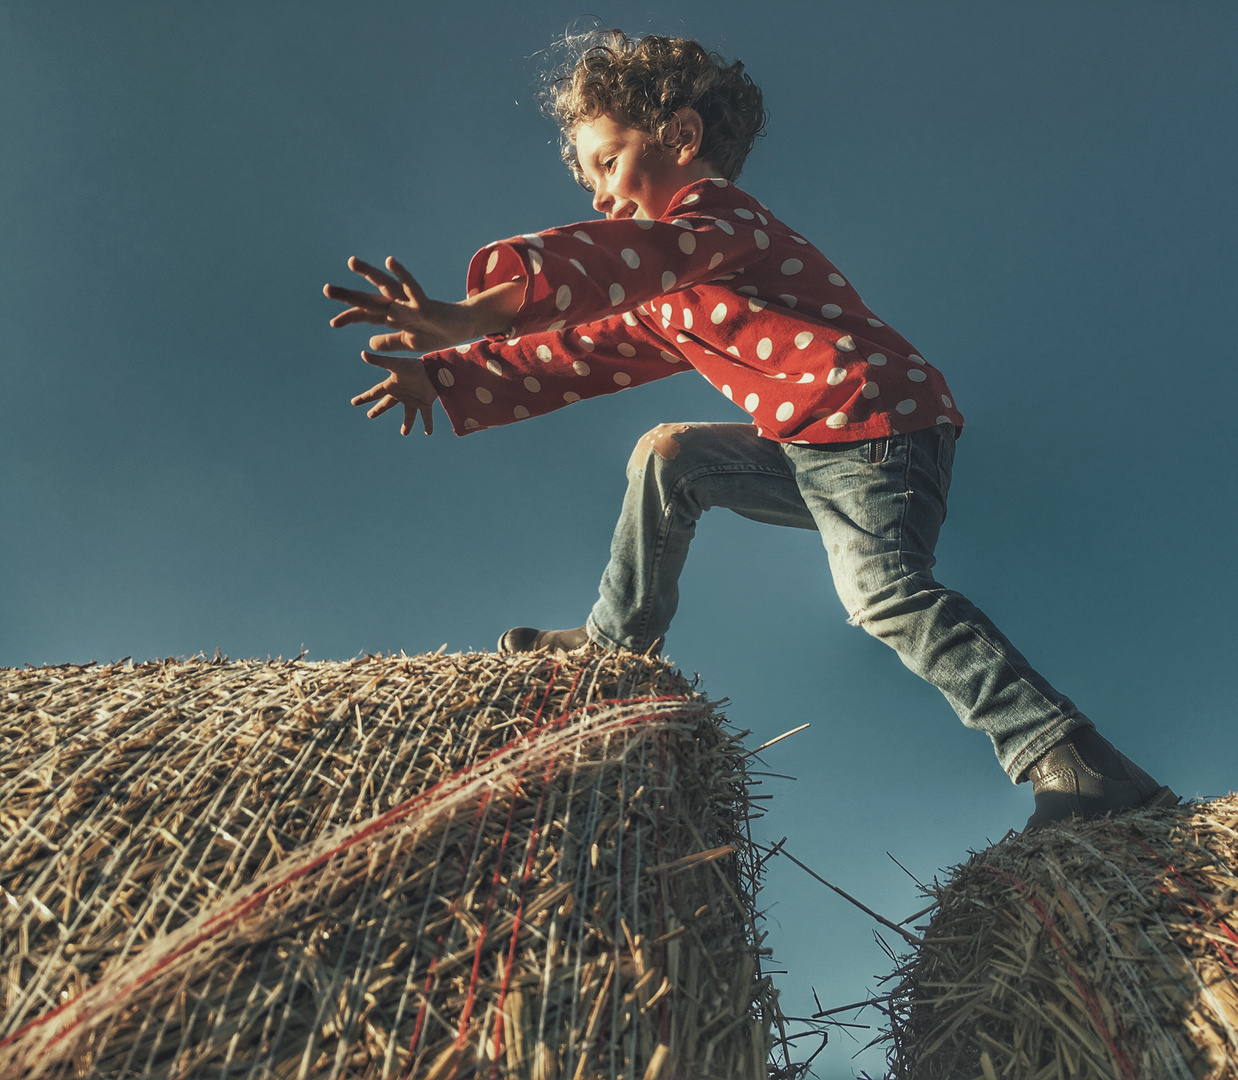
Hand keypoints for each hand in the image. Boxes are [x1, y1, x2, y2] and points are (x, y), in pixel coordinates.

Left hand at [325, 256, 480, 352]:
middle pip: (370, 299)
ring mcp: (410, 304)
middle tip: (326, 290)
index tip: (333, 323)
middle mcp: (398, 306)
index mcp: (394, 316)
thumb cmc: (436, 332)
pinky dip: (402, 273)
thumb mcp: (409, 343)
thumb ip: (390, 342)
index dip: (350, 316)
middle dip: (349, 295)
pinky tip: (390, 261)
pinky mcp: (425, 304)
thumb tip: (369, 344)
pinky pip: (412, 287)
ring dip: (369, 274)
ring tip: (352, 262)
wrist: (462, 329)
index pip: (367, 314)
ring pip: (386, 286)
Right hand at [350, 351, 437, 435]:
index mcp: (392, 386)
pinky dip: (428, 424)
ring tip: (404, 433)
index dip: (364, 398)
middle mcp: (401, 394)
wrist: (434, 369)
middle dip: (378, 410)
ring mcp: (413, 399)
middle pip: (387, 404)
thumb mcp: (394, 364)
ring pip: (409, 415)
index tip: (353, 402)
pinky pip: (426, 416)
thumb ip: (379, 361)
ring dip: (407, 424)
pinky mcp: (425, 403)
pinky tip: (428, 433)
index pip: (374, 393)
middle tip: (370, 415)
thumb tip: (362, 353)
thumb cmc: (413, 366)